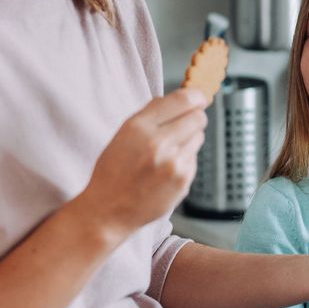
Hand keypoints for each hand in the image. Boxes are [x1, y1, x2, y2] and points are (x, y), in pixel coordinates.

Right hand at [77, 88, 207, 237]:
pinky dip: (185, 161)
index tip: (200, 97)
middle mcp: (157, 143)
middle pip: (198, 117)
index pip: (182, 100)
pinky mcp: (182, 180)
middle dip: (194, 118)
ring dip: (189, 140)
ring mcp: (173, 163)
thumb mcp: (124, 134)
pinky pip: (194, 159)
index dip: (196, 96)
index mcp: (138, 127)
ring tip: (167, 153)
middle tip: (185, 125)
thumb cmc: (114, 172)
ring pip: (198, 137)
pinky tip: (166, 171)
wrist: (108, 210)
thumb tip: (181, 97)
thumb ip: (151, 114)